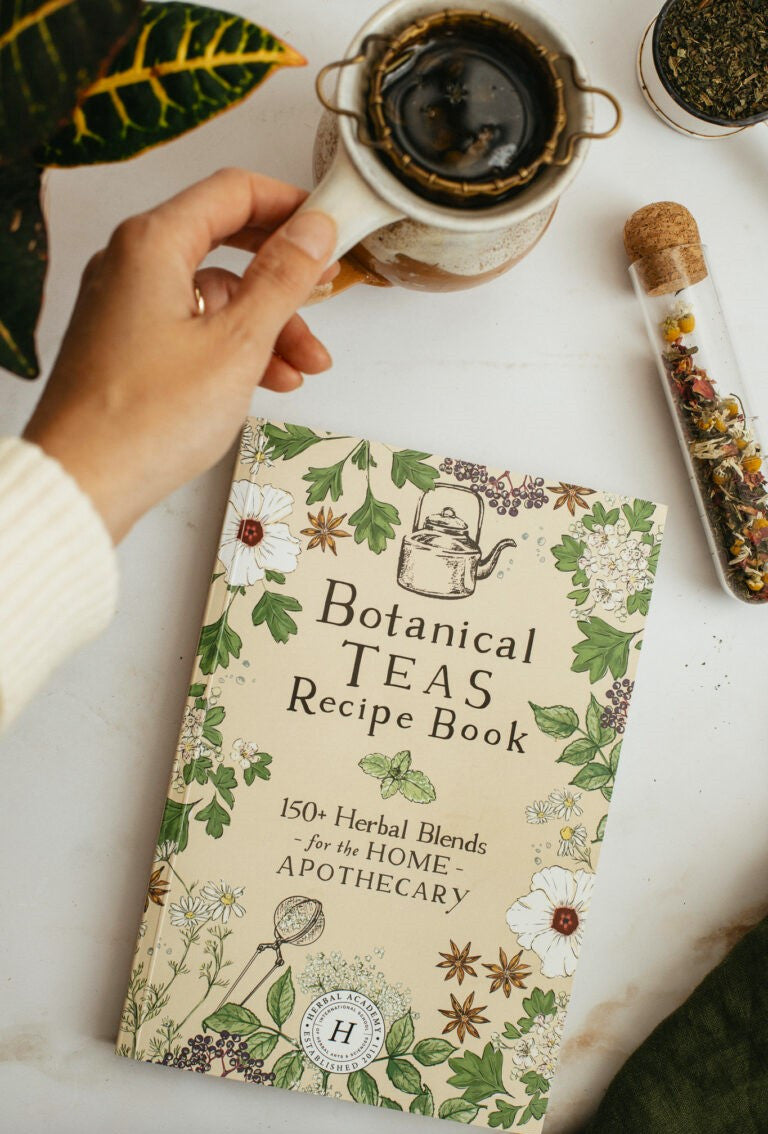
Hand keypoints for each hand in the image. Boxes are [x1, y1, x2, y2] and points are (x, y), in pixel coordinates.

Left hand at [24, 168, 337, 541]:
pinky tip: (269, 379)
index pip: (233, 192)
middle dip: (284, 278)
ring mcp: (127, 307)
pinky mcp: (128, 346)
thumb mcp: (238, 342)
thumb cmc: (145, 419)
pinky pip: (194, 328)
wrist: (86, 483)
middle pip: (226, 246)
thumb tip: (313, 232)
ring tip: (306, 365)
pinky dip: (234, 347)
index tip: (327, 227)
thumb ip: (282, 279)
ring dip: (267, 326)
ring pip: (214, 297)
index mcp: (152, 245)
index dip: (289, 205)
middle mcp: (131, 265)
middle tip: (323, 293)